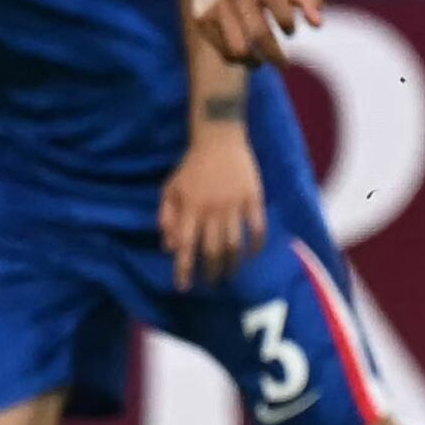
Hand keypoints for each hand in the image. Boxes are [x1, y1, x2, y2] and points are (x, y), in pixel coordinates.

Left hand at [159, 125, 265, 289]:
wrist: (219, 137)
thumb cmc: (192, 165)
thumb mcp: (170, 187)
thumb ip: (166, 216)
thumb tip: (168, 246)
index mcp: (191, 208)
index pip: (186, 246)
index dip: (184, 269)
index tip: (183, 287)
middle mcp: (213, 210)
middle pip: (213, 251)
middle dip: (211, 273)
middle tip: (212, 285)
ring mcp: (235, 205)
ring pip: (235, 244)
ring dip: (232, 265)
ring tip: (229, 275)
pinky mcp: (254, 198)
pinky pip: (257, 228)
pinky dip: (255, 245)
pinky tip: (250, 255)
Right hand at [186, 0, 324, 67]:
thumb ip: (307, 0)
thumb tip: (318, 24)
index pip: (282, 13)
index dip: (288, 26)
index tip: (289, 31)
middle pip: (259, 35)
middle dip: (275, 56)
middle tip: (284, 65)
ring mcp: (216, 6)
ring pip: (238, 50)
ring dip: (254, 62)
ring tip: (260, 62)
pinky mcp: (201, 19)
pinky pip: (223, 51)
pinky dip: (237, 59)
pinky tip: (245, 55)